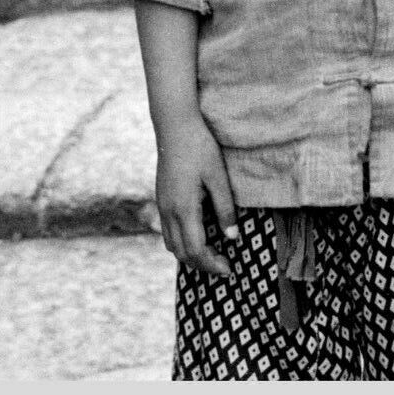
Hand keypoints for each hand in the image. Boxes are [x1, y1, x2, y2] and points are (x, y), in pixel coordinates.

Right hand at [154, 112, 238, 275]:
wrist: (174, 126)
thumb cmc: (200, 148)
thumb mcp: (218, 177)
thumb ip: (225, 209)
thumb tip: (232, 238)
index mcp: (184, 208)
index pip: (196, 250)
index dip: (212, 264)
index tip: (229, 269)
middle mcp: (168, 211)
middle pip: (182, 253)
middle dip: (202, 264)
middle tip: (224, 265)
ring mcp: (162, 205)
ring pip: (171, 244)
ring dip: (190, 255)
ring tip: (212, 253)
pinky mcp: (161, 198)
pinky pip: (167, 230)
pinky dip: (181, 241)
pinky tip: (197, 234)